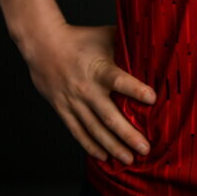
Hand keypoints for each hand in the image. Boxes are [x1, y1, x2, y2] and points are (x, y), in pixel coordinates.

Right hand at [21, 22, 156, 164]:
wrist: (44, 46)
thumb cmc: (80, 39)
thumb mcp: (105, 35)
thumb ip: (126, 42)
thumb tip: (151, 41)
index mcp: (99, 69)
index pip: (119, 81)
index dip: (136, 90)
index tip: (153, 99)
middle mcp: (87, 89)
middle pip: (109, 116)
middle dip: (128, 135)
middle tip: (145, 149)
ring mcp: (74, 102)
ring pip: (95, 130)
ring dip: (113, 146)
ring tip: (129, 159)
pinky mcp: (63, 109)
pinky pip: (78, 132)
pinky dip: (91, 146)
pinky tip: (104, 156)